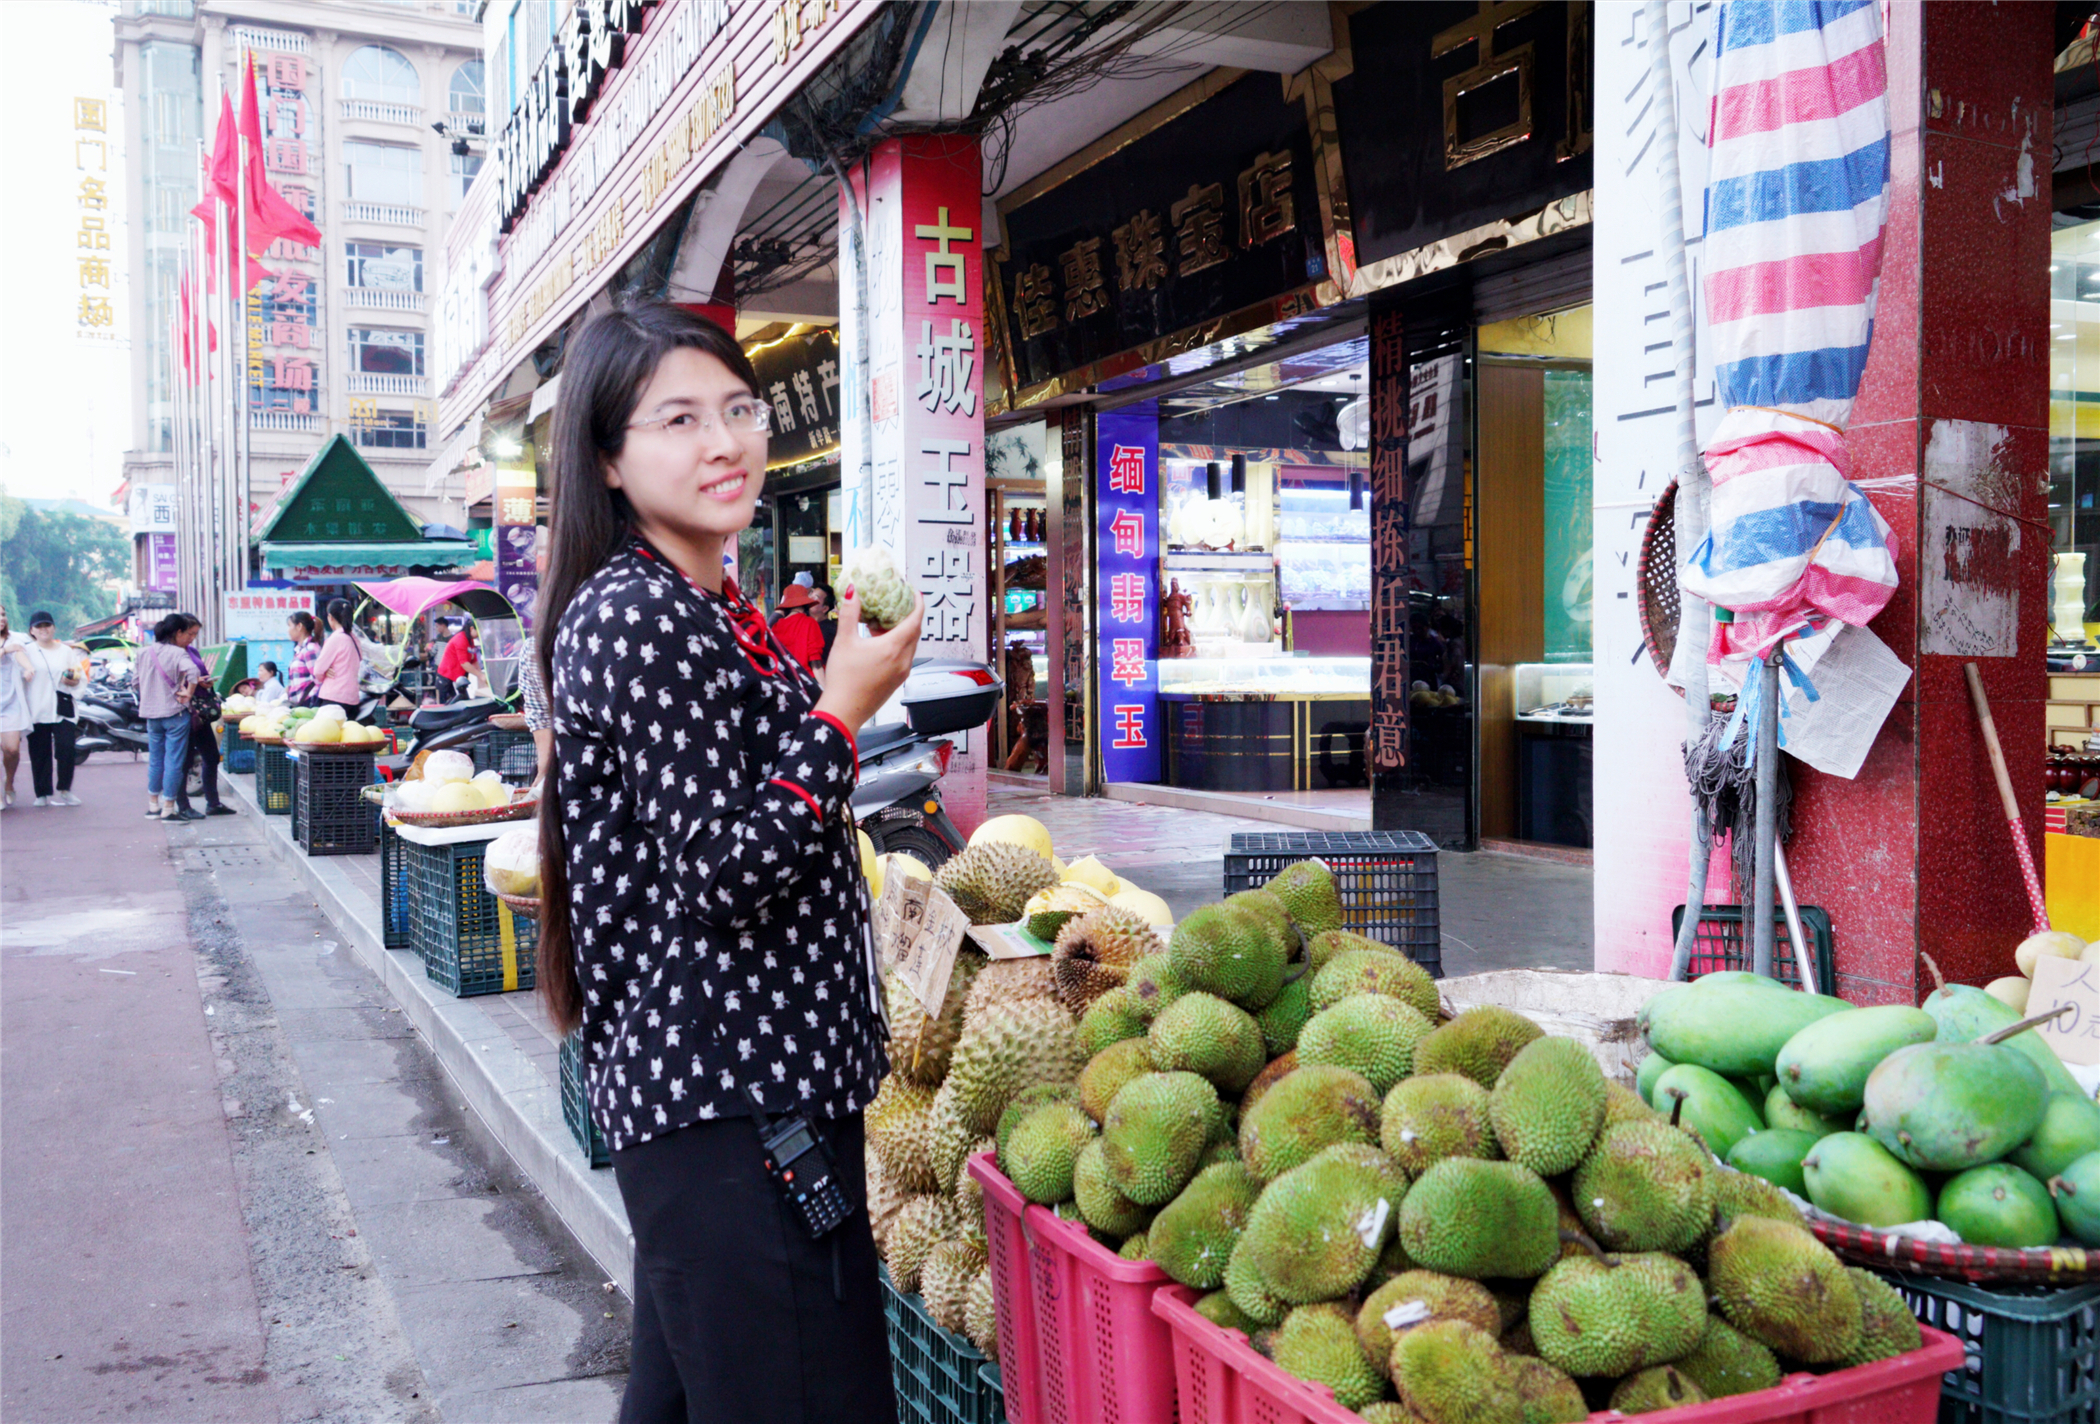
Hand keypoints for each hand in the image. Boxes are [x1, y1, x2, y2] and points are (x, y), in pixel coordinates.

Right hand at [813, 587, 923, 732]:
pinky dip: (898, 646)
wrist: (843, 711)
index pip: (915, 620)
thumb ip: (850, 614)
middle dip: (909, 616)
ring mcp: (902, 673)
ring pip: (910, 646)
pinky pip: (904, 657)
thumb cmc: (843, 679)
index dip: (918, 604)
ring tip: (883, 624)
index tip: (915, 593)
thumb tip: (853, 592)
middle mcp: (903, 661)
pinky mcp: (897, 681)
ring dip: (902, 632)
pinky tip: (879, 644)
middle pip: (915, 632)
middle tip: (898, 604)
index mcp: (893, 648)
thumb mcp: (844, 641)